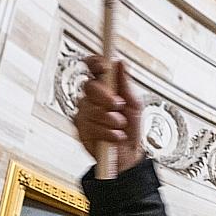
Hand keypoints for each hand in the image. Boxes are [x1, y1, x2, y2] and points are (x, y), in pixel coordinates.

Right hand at [72, 55, 143, 169]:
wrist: (127, 153)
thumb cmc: (131, 127)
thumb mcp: (135, 104)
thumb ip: (126, 84)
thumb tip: (121, 64)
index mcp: (105, 87)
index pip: (95, 67)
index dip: (96, 63)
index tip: (103, 66)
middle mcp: (92, 97)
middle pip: (89, 87)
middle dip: (106, 98)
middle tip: (118, 106)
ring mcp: (84, 112)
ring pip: (91, 109)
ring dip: (110, 120)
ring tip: (119, 126)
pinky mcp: (80, 127)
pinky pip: (90, 126)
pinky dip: (106, 133)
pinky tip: (113, 136)